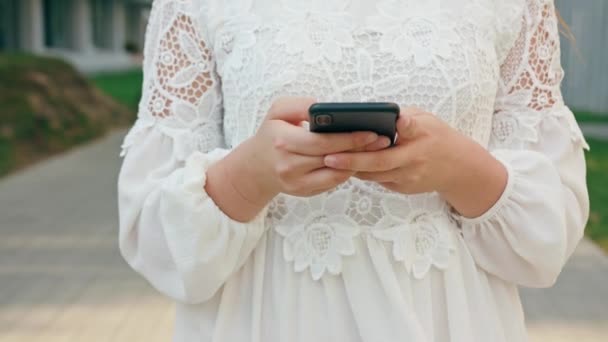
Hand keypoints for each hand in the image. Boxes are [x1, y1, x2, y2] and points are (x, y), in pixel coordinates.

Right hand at [225, 97, 389, 201]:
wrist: (256, 167)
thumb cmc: (271, 134)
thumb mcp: (278, 111)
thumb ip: (300, 104)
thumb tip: (326, 108)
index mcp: (284, 142)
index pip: (322, 142)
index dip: (349, 138)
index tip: (370, 132)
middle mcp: (289, 165)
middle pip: (332, 159)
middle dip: (360, 150)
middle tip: (381, 140)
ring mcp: (296, 182)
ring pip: (336, 174)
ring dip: (356, 163)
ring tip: (374, 150)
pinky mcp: (304, 192)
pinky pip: (331, 183)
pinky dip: (346, 171)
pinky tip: (358, 160)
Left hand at [322, 107, 506, 215]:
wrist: (459, 168)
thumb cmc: (436, 137)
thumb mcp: (426, 119)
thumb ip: (403, 117)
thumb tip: (376, 113)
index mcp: (422, 135)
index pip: (413, 128)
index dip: (405, 124)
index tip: (398, 120)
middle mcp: (415, 159)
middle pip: (381, 162)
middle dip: (353, 160)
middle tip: (329, 157)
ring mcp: (409, 177)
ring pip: (374, 175)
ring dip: (352, 168)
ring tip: (330, 161)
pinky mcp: (403, 189)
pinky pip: (378, 180)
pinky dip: (363, 173)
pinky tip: (346, 166)